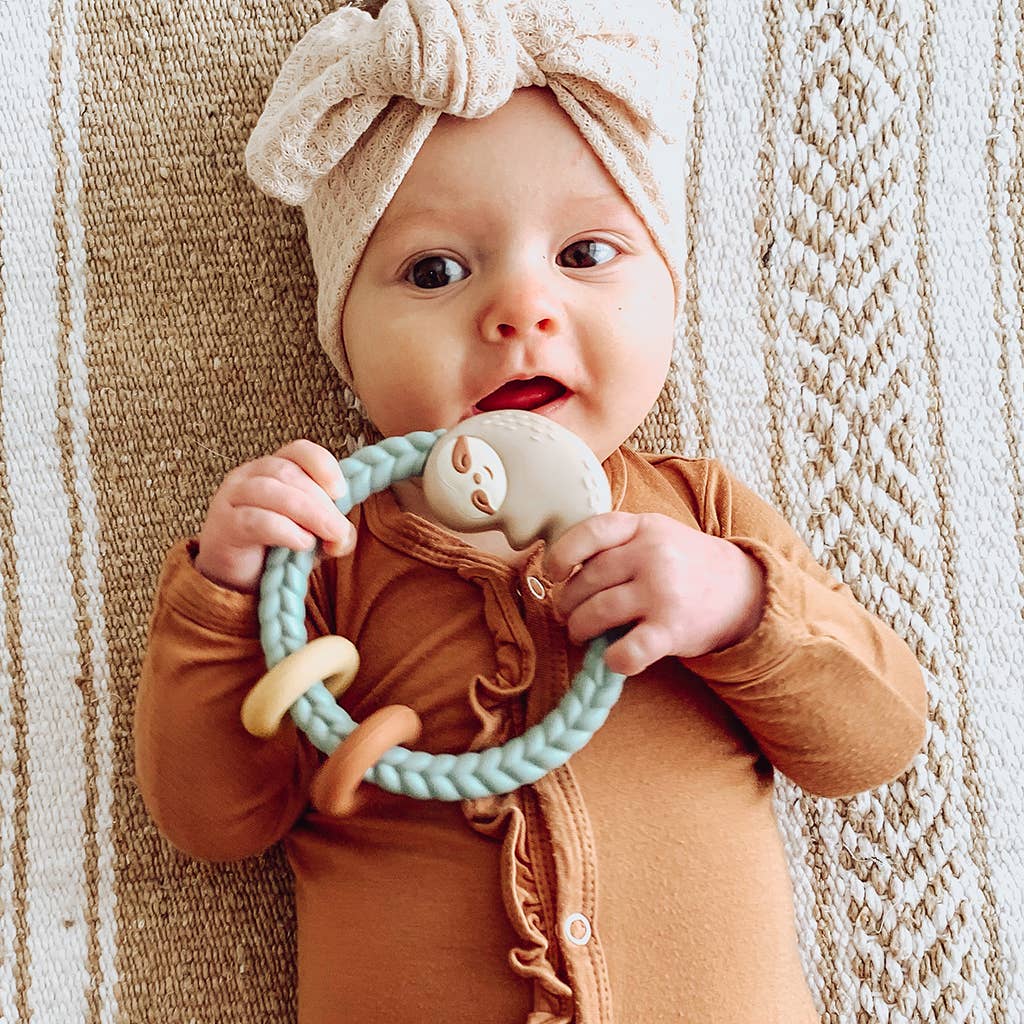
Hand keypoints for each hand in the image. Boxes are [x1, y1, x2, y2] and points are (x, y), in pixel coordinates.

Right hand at [195, 439, 355, 592]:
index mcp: (274, 468)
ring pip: (272, 491)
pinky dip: (285, 530)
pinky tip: (302, 543)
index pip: (299, 451)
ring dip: (308, 513)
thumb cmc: (275, 549)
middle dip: (321, 502)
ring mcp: (232, 498)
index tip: (340, 492)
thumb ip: (332, 531)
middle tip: (339, 529)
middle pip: (289, 474)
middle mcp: (250, 475)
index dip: (323, 465)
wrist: (234, 578)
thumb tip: (344, 536)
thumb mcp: (313, 535)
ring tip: (328, 536)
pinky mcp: (224, 526)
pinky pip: (255, 520)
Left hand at [544, 512, 766, 675]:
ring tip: (582, 634)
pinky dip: (613, 659)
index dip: (562, 553)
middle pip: (587, 581)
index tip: (553, 573)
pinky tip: (611, 659)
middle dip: (568, 603)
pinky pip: (628, 650)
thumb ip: (615, 544)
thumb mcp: (654, 535)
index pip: (592, 532)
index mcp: (643, 527)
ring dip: (580, 629)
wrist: (741, 591)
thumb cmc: (684, 563)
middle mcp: (652, 555)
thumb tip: (564, 574)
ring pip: (597, 613)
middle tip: (569, 615)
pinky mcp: (672, 629)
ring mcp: (662, 592)